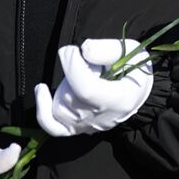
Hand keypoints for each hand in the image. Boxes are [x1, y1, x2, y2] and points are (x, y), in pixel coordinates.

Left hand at [34, 38, 152, 136]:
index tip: (71, 50)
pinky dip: (43, 110)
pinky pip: (52, 126)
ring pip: (59, 107)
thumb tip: (84, 51)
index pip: (86, 90)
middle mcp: (102, 118)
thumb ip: (109, 50)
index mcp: (120, 100)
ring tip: (80, 74)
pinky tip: (42, 91)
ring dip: (64, 86)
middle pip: (71, 97)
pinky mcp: (76, 128)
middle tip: (88, 62)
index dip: (72, 67)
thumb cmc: (133, 69)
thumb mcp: (130, 52)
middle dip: (73, 72)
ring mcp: (87, 126)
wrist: (136, 92)